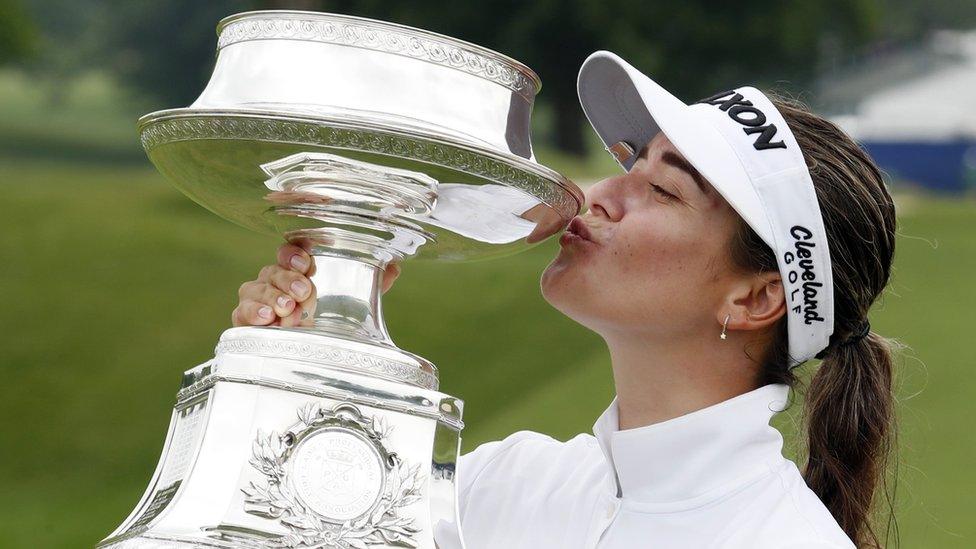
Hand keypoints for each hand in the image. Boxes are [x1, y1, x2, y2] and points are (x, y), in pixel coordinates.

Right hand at [231, 243, 401, 326]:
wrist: (305, 354)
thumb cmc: (325, 319)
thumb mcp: (352, 301)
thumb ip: (372, 283)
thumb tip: (394, 267)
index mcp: (297, 270)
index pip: (289, 251)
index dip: (294, 253)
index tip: (306, 262)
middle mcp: (274, 281)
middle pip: (272, 269)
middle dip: (288, 279)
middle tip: (304, 293)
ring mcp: (258, 300)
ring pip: (255, 289)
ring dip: (272, 298)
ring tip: (289, 310)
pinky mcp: (245, 321)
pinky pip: (240, 312)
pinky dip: (252, 313)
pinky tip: (267, 319)